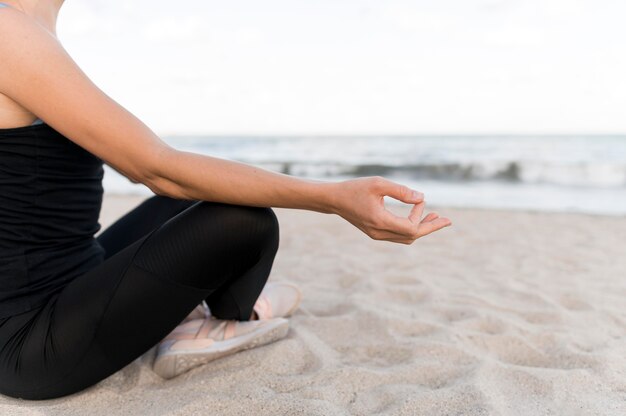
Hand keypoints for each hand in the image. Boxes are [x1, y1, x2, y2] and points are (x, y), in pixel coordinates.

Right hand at [330, 176, 451, 243]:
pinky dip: (410, 228)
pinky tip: (417, 218)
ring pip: (406, 238)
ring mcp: (377, 235)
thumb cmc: (355, 188)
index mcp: (380, 221)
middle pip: (412, 237)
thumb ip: (401, 191)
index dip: (420, 215)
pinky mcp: (376, 233)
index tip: (418, 199)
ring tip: (435, 218)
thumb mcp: (379, 184)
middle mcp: (379, 232)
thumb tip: (422, 198)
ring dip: (421, 229)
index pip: (411, 228)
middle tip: (448, 221)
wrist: (334, 199)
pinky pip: (398, 235)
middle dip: (430, 228)